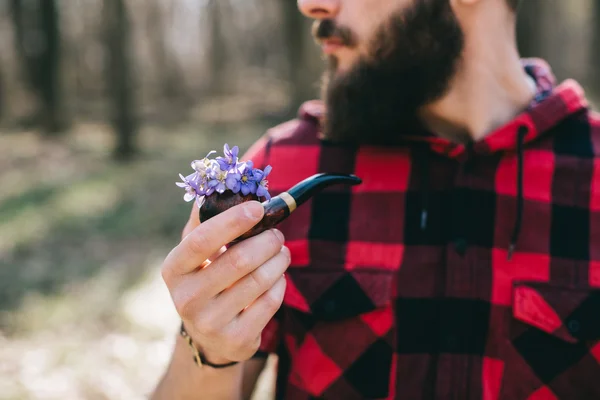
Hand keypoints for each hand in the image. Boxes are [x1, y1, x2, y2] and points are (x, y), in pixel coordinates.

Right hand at [162, 201, 289, 363]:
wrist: (210, 336)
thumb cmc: (205, 280)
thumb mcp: (195, 254)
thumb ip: (204, 221)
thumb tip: (215, 187)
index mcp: (174, 269)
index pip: (201, 240)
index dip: (232, 221)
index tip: (258, 208)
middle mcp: (186, 298)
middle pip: (238, 261)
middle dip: (266, 241)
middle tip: (277, 233)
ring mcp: (210, 322)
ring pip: (259, 280)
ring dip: (278, 260)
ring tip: (281, 252)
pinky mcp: (236, 339)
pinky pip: (270, 302)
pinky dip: (280, 283)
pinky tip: (277, 277)